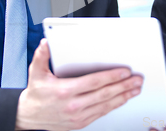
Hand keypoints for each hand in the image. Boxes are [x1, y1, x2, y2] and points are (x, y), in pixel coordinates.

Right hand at [15, 39, 142, 129]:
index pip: (94, 82)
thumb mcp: (35, 72)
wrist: (28, 117)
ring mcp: (78, 116)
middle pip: (104, 94)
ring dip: (123, 96)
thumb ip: (42, 55)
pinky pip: (101, 113)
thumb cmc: (36, 94)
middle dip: (123, 86)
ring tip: (135, 89)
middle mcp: (74, 105)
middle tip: (137, 80)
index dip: (111, 76)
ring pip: (106, 105)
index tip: (124, 72)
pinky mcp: (81, 122)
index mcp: (65, 91)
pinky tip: (122, 99)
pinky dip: (114, 106)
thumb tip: (46, 42)